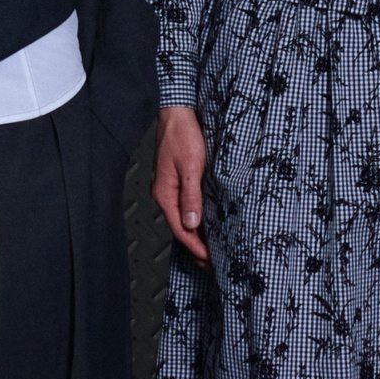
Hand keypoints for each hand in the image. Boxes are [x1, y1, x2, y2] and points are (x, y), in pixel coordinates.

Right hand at [152, 105, 210, 266]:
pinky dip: (197, 221)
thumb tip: (191, 223)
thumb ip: (191, 195)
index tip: (210, 260)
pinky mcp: (177, 182)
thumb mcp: (191, 166)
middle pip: (181, 229)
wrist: (177, 114)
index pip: (181, 230)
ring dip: (198, 236)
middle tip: (214, 264)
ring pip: (184, 220)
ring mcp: (170, 189)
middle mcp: (165, 195)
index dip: (196, 247)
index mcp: (165, 194)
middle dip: (197, 248)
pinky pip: (186, 208)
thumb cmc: (182, 136)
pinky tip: (207, 225)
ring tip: (213, 251)